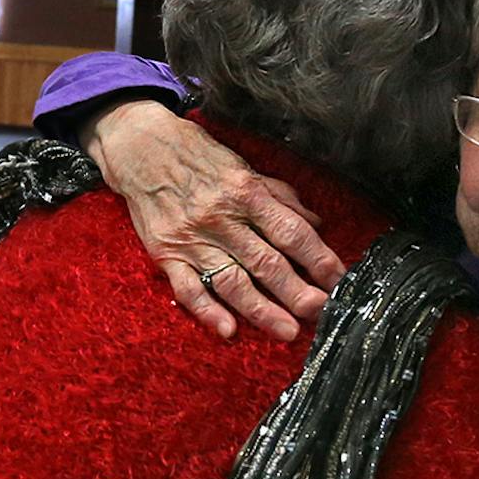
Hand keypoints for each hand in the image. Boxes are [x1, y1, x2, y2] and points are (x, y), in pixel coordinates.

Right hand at [80, 99, 343, 341]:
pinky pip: (188, 288)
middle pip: (266, 262)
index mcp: (245, 192)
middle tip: (322, 313)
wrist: (139, 147)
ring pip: (232, 281)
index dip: (318, 258)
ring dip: (262, 310)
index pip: (291, 232)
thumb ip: (279, 197)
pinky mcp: (166, 253)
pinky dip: (208, 311)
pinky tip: (228, 330)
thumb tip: (315, 223)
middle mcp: (221, 217)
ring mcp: (192, 238)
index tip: (339, 279)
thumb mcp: (243, 166)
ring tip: (288, 331)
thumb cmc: (197, 156)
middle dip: (298, 292)